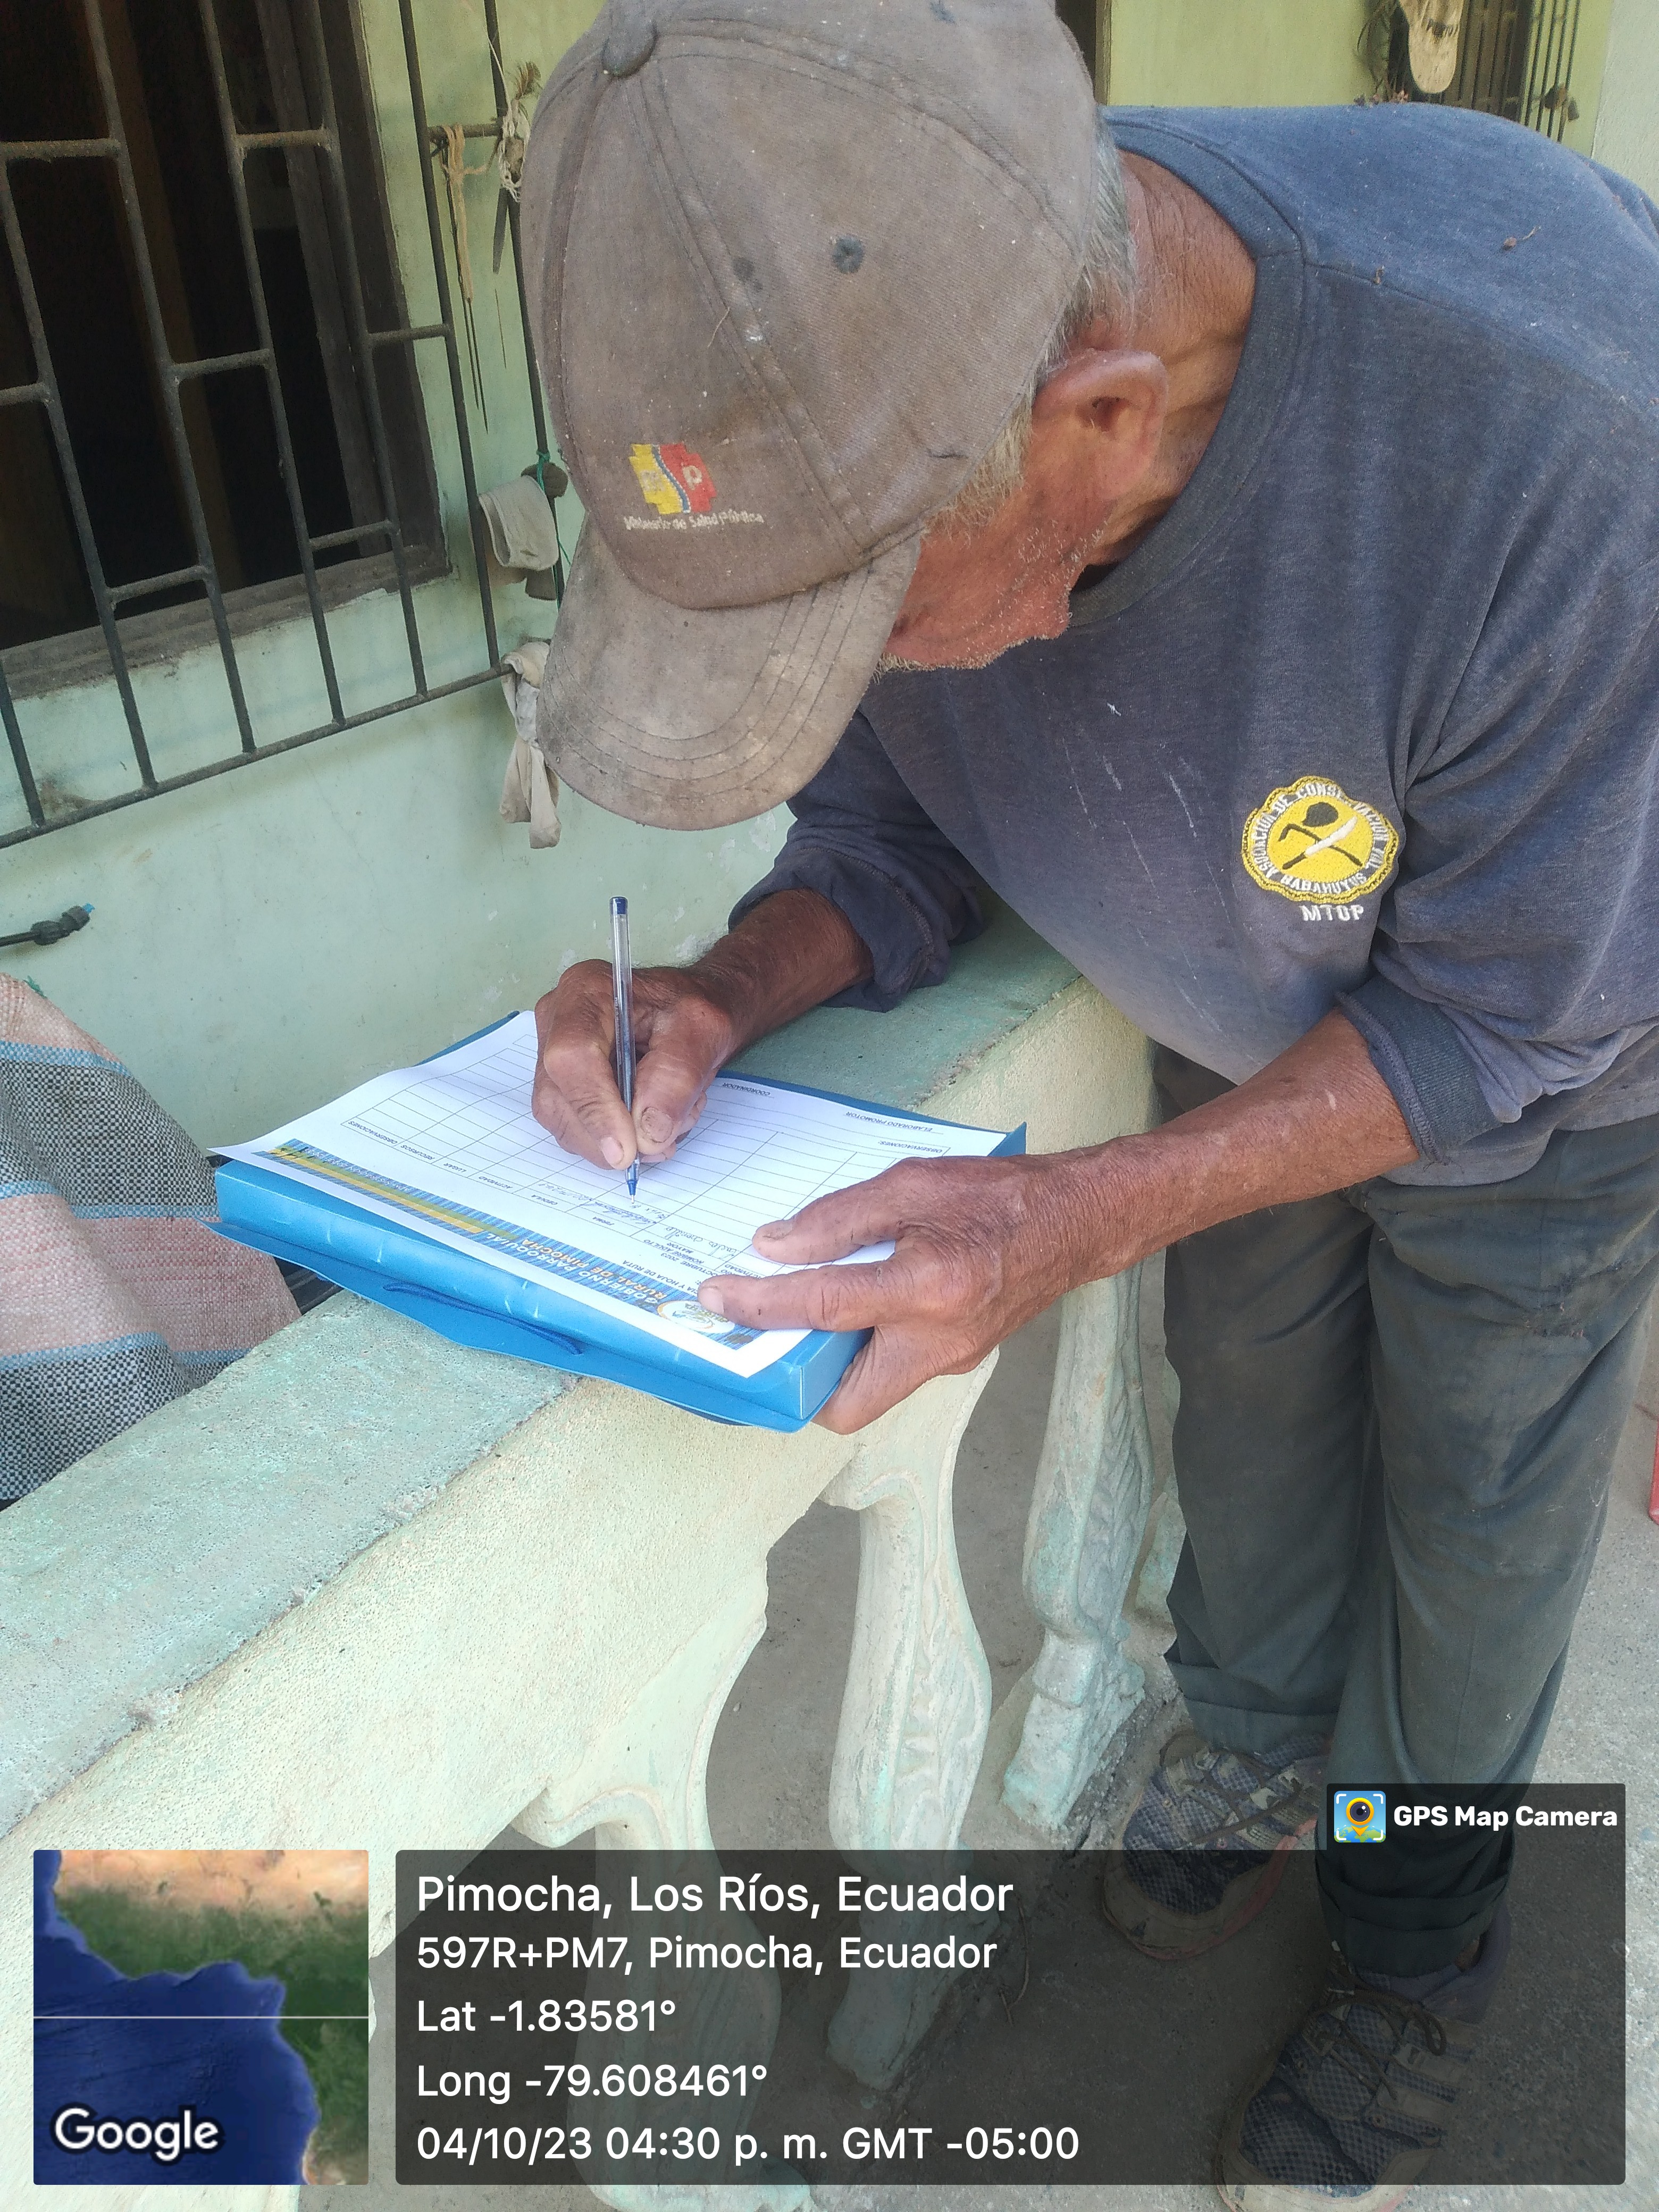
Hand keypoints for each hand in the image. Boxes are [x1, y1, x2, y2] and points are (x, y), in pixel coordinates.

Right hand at [532, 963, 732, 1170]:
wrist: (688, 1016)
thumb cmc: (693, 1013)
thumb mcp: (702, 1032)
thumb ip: (676, 1078)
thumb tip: (647, 1136)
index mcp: (586, 992)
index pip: (571, 1057)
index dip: (595, 1108)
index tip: (628, 1150)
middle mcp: (556, 1021)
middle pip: (558, 1098)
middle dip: (611, 1135)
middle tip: (666, 1141)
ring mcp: (550, 1055)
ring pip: (564, 1122)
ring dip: (618, 1141)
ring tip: (669, 1121)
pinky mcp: (560, 1085)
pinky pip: (575, 1129)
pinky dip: (615, 1139)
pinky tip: (649, 1122)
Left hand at [693, 1008, 1416, 1433]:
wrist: (1080, 1223)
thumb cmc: (999, 1195)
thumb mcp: (912, 1181)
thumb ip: (840, 1217)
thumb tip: (773, 1246)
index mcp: (926, 1286)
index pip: (820, 1307)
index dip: (757, 1305)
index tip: (714, 1296)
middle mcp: (938, 1341)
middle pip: (842, 1405)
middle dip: (792, 1382)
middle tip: (757, 1333)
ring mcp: (951, 1361)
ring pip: (868, 1393)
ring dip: (825, 1366)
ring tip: (792, 1317)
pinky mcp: (959, 1361)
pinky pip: (894, 1371)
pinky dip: (861, 1349)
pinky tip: (847, 1306)